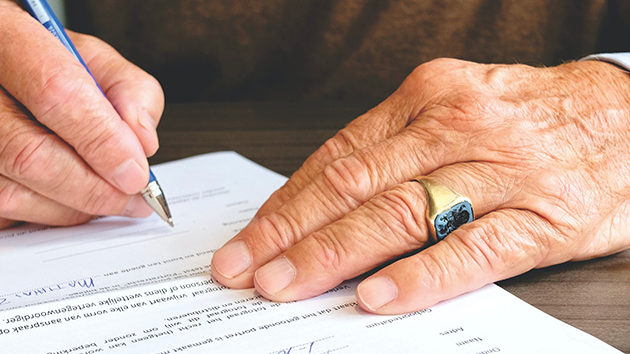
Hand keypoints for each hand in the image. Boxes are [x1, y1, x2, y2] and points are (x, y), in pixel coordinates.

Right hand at [0, 1, 163, 228]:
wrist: (1, 70)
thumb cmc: (47, 63)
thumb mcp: (96, 59)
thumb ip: (131, 92)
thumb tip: (142, 143)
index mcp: (8, 38)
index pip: (57, 92)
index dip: (103, 141)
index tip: (136, 172)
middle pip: (31, 155)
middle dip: (94, 188)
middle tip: (132, 197)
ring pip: (14, 193)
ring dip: (74, 207)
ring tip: (107, 197)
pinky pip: (5, 211)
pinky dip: (48, 213)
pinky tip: (70, 197)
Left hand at [211, 57, 629, 313]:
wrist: (627, 114)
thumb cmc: (528, 117)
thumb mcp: (454, 110)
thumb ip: (394, 152)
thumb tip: (322, 201)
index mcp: (427, 98)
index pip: (338, 157)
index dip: (286, 204)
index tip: (249, 239)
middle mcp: (457, 128)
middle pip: (356, 186)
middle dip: (291, 234)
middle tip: (245, 269)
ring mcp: (501, 173)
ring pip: (402, 214)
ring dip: (336, 255)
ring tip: (289, 285)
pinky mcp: (543, 217)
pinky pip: (474, 250)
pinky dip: (422, 275)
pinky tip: (379, 297)